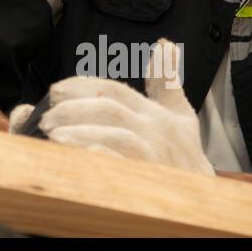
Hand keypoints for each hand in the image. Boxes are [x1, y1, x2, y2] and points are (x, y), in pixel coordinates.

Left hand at [34, 40, 214, 175]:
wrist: (206, 205)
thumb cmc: (186, 160)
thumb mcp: (182, 117)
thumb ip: (167, 83)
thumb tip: (164, 45)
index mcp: (156, 114)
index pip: (114, 90)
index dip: (81, 86)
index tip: (55, 90)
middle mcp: (156, 132)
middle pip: (109, 108)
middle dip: (72, 110)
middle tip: (45, 118)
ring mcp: (156, 158)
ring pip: (115, 136)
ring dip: (79, 134)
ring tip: (53, 137)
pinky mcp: (152, 183)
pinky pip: (123, 168)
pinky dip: (98, 161)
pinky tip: (76, 161)